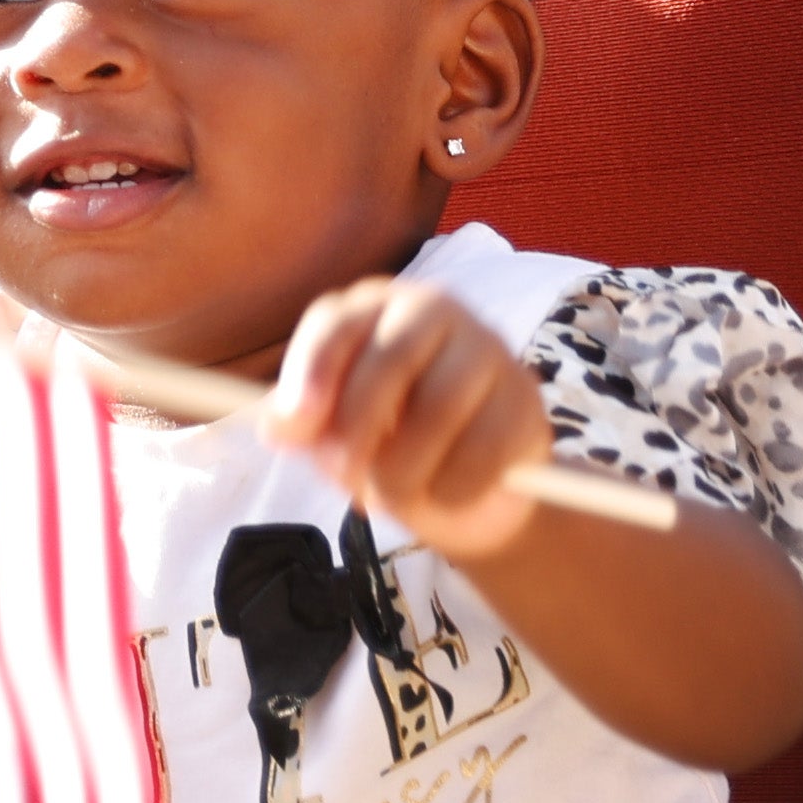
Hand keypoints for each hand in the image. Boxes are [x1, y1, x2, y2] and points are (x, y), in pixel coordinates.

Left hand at [261, 278, 555, 564]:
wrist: (466, 489)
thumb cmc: (389, 443)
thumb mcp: (334, 435)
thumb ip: (303, 426)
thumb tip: (278, 426)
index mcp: (373, 308)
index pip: (336, 327)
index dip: (312, 375)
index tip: (297, 428)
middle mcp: (433, 309)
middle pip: (389, 361)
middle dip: (358, 432)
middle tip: (346, 478)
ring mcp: (486, 347)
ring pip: (440, 407)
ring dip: (405, 470)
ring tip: (394, 492)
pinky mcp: (524, 398)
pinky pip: (486, 448)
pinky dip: (455, 487)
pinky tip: (447, 494)